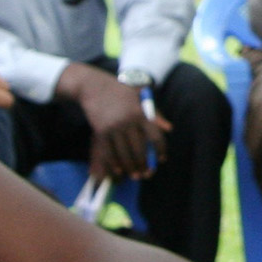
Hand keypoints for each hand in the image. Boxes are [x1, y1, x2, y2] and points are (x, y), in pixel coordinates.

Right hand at [64, 63, 170, 180]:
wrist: (93, 86)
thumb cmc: (119, 91)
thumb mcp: (140, 97)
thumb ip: (155, 114)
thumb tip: (169, 128)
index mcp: (141, 113)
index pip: (155, 136)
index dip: (160, 150)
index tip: (162, 159)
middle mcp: (128, 121)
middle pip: (140, 149)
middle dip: (144, 164)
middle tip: (146, 174)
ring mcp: (114, 127)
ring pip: (124, 153)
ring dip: (130, 167)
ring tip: (134, 175)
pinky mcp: (101, 131)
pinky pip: (108, 152)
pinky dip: (114, 163)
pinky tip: (118, 170)